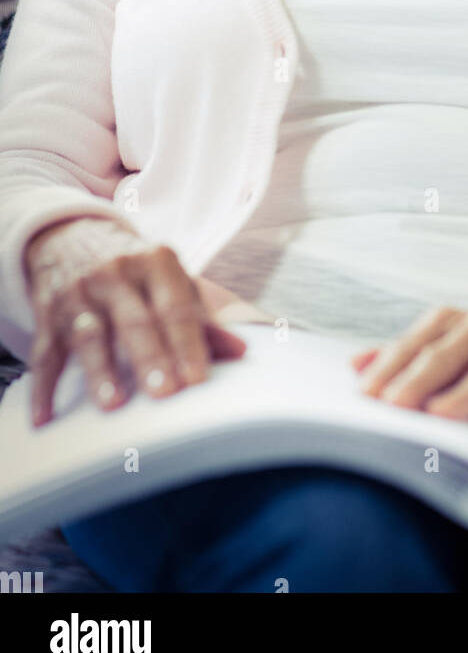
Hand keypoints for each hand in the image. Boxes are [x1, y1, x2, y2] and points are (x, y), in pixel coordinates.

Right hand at [24, 217, 247, 426]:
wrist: (72, 236)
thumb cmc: (134, 269)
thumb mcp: (170, 280)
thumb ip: (201, 318)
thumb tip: (240, 351)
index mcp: (155, 262)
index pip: (175, 307)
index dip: (187, 343)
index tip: (197, 379)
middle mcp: (115, 273)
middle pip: (135, 320)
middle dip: (150, 356)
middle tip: (164, 392)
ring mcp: (79, 292)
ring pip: (90, 334)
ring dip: (100, 370)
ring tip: (113, 404)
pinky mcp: (47, 313)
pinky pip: (45, 352)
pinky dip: (43, 386)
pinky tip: (44, 416)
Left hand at [350, 307, 467, 452]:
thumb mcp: (453, 345)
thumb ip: (407, 354)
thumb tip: (354, 365)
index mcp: (460, 322)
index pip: (420, 340)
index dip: (392, 365)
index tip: (365, 393)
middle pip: (450, 352)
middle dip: (420, 378)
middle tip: (394, 404)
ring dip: (466, 393)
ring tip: (442, 415)